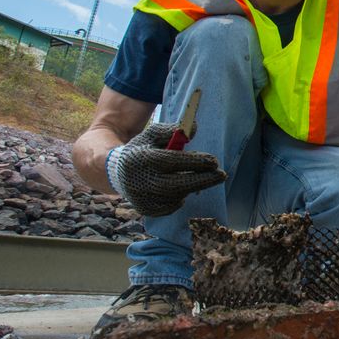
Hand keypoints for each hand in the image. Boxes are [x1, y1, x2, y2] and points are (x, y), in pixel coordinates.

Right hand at [106, 123, 225, 216]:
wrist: (117, 172)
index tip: (214, 161)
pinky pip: (171, 207)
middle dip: (203, 180)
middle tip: (222, 175)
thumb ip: (172, 130)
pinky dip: (179, 198)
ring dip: (191, 187)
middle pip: (177, 184)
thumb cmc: (142, 150)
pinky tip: (178, 189)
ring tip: (195, 177)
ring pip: (177, 196)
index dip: (195, 162)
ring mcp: (143, 197)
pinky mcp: (145, 209)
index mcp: (144, 159)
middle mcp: (142, 180)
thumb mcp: (152, 134)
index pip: (173, 162)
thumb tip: (193, 128)